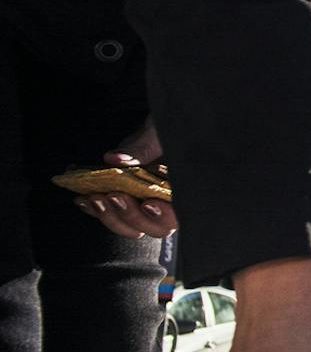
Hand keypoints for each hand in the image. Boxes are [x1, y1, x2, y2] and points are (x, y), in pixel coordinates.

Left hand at [76, 117, 177, 240]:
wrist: (158, 123)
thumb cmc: (169, 126)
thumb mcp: (160, 130)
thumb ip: (145, 146)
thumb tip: (117, 159)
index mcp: (186, 188)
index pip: (181, 215)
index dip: (166, 216)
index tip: (148, 203)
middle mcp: (169, 201)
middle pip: (155, 228)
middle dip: (131, 216)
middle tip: (114, 196)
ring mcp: (147, 203)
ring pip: (132, 227)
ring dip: (111, 216)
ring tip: (95, 197)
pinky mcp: (127, 200)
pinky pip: (112, 215)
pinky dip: (97, 210)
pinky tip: (84, 199)